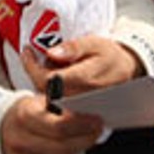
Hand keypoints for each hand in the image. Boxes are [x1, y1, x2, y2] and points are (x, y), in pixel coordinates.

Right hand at [0, 94, 103, 153]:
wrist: (0, 128)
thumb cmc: (26, 113)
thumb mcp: (40, 100)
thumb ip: (63, 106)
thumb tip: (89, 113)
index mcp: (25, 116)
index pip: (60, 126)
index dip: (83, 125)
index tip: (96, 121)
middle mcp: (22, 140)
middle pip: (64, 148)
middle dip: (86, 139)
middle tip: (95, 132)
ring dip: (75, 152)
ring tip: (75, 140)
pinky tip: (63, 153)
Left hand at [22, 34, 140, 97]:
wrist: (125, 71)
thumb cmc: (109, 56)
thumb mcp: (94, 43)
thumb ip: (73, 48)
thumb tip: (52, 53)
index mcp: (85, 79)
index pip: (49, 80)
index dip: (32, 66)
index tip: (27, 51)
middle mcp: (81, 97)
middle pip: (45, 90)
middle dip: (38, 70)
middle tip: (43, 55)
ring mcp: (79, 106)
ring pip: (48, 96)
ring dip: (44, 78)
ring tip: (56, 63)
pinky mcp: (77, 110)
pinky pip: (55, 101)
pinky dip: (50, 87)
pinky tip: (57, 74)